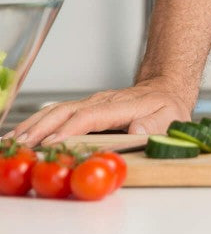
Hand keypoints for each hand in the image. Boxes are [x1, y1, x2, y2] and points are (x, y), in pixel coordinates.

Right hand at [4, 78, 194, 146]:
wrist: (165, 89)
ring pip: (57, 110)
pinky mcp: (85, 108)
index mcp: (122, 105)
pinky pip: (58, 114)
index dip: (71, 128)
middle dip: (41, 127)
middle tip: (20, 144)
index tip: (53, 142)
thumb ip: (156, 124)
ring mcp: (92, 103)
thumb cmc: (167, 107)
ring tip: (12, 140)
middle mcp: (102, 101)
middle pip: (66, 111)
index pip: (91, 115)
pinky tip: (22, 134)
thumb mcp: (171, 117)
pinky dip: (37, 122)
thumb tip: (138, 129)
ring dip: (33, 124)